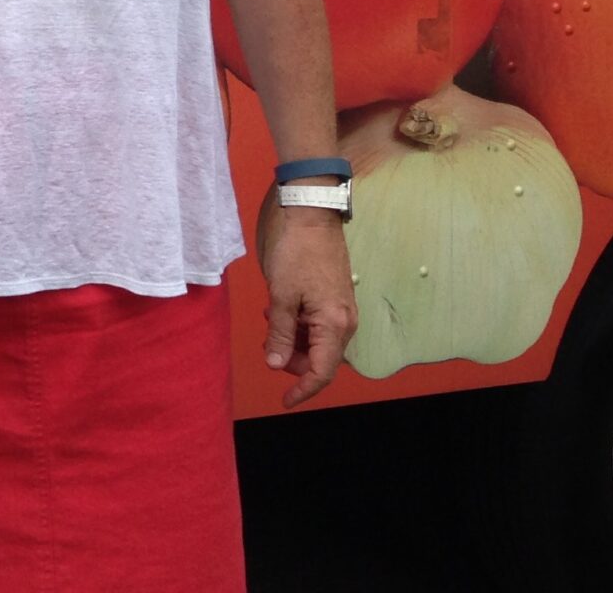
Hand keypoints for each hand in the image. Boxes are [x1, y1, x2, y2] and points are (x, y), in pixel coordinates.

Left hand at [259, 198, 356, 407]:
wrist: (311, 212)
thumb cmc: (296, 251)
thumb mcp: (280, 296)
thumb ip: (279, 334)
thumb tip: (276, 365)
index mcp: (334, 324)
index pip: (322, 371)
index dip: (302, 389)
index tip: (284, 400)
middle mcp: (344, 321)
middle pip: (320, 359)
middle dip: (293, 360)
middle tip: (267, 344)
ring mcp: (342, 308)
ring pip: (317, 342)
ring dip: (293, 340)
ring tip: (269, 321)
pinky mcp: (335, 297)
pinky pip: (318, 324)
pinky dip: (298, 325)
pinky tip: (278, 312)